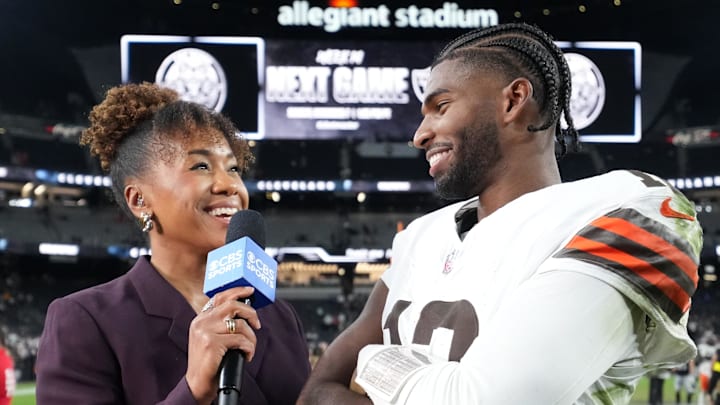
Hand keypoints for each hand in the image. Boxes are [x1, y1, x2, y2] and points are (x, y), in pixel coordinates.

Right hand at [185, 287, 260, 403]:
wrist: (197, 384)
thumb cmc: (208, 362)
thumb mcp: (210, 338)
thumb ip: (220, 324)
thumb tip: (245, 314)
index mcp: (201, 318)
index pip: (220, 297)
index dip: (237, 291)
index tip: (251, 291)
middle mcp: (201, 321)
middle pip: (232, 306)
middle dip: (250, 313)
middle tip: (257, 324)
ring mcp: (205, 331)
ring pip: (240, 325)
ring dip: (251, 337)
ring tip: (249, 348)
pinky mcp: (211, 343)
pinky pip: (240, 340)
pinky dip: (249, 348)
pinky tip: (246, 356)